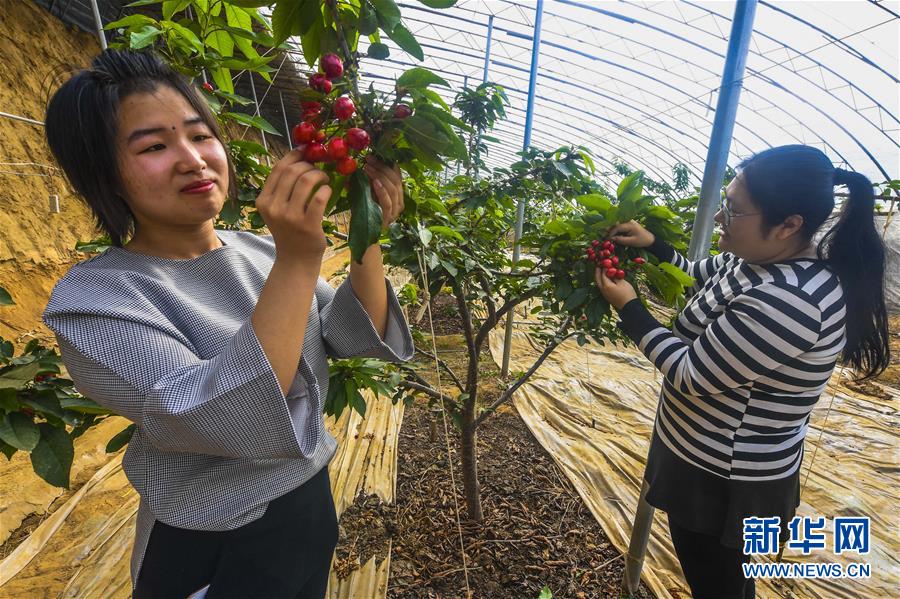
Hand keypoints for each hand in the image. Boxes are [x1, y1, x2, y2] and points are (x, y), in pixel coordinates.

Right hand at [255, 147, 330, 262]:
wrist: (296, 260)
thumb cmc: (290, 230)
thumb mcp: (277, 209)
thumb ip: (282, 188)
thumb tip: (299, 157)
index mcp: (263, 200)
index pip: (278, 168)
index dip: (294, 155)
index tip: (306, 151)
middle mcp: (273, 207)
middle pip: (293, 171)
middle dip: (309, 165)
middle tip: (319, 168)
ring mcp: (290, 217)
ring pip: (306, 181)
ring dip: (320, 175)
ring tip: (325, 179)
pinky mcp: (307, 224)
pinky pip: (320, 197)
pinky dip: (327, 189)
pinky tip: (328, 191)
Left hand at [364, 157, 403, 228]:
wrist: (363, 235)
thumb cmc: (364, 212)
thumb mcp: (363, 193)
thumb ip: (363, 182)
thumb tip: (353, 168)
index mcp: (396, 194)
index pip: (396, 175)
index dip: (386, 164)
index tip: (372, 156)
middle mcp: (399, 201)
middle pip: (395, 180)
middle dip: (381, 167)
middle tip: (368, 160)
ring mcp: (395, 210)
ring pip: (393, 189)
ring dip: (380, 176)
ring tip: (367, 168)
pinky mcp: (389, 217)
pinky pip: (388, 202)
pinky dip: (382, 191)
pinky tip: (375, 182)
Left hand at [595, 266, 636, 310]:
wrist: (630, 307)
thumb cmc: (627, 293)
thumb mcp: (622, 282)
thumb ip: (615, 276)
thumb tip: (611, 270)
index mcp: (606, 286)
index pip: (602, 274)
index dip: (603, 267)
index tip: (603, 261)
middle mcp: (603, 290)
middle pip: (597, 279)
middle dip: (597, 271)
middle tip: (598, 265)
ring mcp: (604, 294)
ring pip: (599, 283)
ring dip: (599, 277)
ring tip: (601, 271)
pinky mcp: (607, 297)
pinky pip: (602, 287)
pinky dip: (602, 281)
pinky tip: (605, 279)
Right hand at [607, 220, 654, 247]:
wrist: (650, 239)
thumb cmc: (642, 241)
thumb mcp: (631, 242)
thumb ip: (621, 240)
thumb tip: (612, 238)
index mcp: (630, 224)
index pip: (617, 227)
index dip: (611, 232)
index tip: (607, 239)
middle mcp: (628, 221)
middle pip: (616, 223)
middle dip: (609, 229)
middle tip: (603, 235)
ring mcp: (628, 222)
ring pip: (617, 224)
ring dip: (612, 229)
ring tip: (607, 235)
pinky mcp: (628, 224)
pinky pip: (620, 226)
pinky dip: (616, 230)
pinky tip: (613, 234)